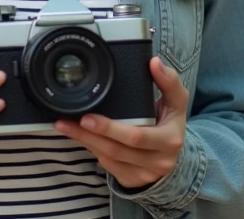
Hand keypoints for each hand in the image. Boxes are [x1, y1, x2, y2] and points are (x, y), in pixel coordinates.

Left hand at [56, 57, 188, 189]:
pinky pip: (106, 165)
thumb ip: (169, 82)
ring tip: (65, 125)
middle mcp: (158, 162)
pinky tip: (80, 136)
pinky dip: (91, 149)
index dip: (110, 128)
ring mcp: (143, 174)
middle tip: (70, 120)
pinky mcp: (131, 180)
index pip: (136, 137)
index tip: (88, 116)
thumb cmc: (170, 123)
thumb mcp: (177, 103)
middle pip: (116, 149)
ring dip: (85, 141)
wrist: (172, 155)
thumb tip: (155, 62)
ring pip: (108, 158)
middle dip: (90, 135)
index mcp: (169, 141)